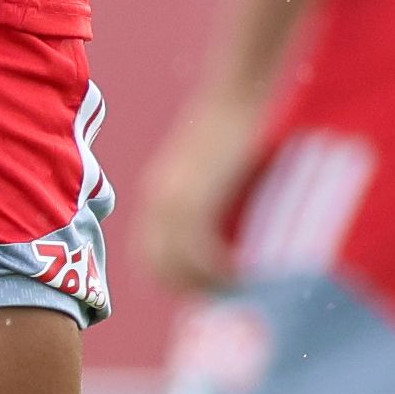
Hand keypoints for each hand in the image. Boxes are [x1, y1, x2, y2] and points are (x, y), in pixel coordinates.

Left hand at [139, 90, 272, 297]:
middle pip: (158, 268)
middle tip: (226, 300)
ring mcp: (172, 200)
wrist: (238, 93)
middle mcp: (157, 201)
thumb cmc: (238, 131)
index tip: (207, 292)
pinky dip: (218, 270)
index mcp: (157, 197)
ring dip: (206, 286)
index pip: (150, 257)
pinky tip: (244, 274)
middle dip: (190, 291)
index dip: (175, 281)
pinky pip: (198, 251)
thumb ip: (209, 205)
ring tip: (239, 291)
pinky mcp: (195, 196)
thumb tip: (228, 241)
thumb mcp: (212, 173)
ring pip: (177, 265)